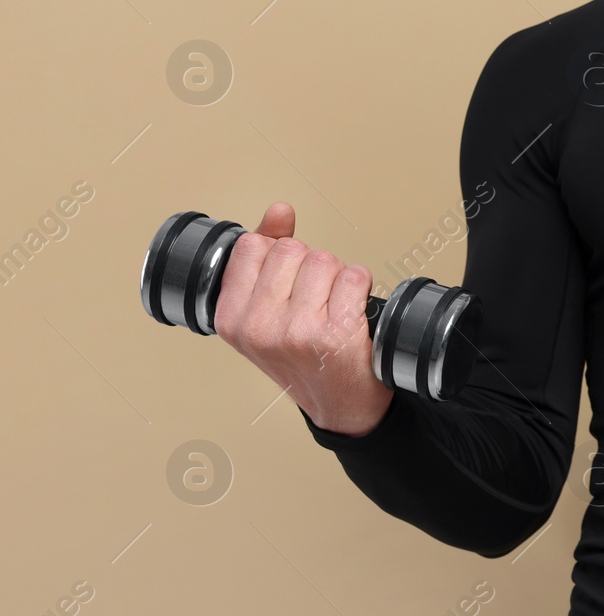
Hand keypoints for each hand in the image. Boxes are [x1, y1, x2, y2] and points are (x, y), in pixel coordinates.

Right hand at [212, 202, 393, 435]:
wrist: (339, 405)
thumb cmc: (302, 356)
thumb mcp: (265, 312)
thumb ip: (265, 257)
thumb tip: (279, 211)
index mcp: (230, 318)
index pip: (252, 246)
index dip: (278, 254)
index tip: (287, 282)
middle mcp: (259, 326)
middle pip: (292, 249)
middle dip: (310, 264)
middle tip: (315, 297)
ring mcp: (297, 331)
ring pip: (324, 260)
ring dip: (338, 275)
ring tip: (333, 305)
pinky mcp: (336, 334)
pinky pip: (354, 276)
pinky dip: (361, 285)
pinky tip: (353, 309)